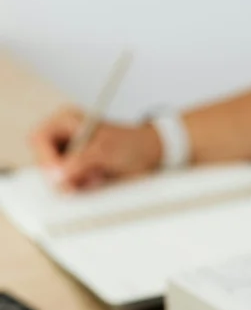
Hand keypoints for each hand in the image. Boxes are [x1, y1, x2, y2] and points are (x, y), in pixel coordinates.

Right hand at [30, 107, 161, 190]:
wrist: (151, 155)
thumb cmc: (131, 144)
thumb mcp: (104, 150)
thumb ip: (79, 161)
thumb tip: (57, 176)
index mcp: (65, 121)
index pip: (39, 140)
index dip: (46, 159)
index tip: (59, 176)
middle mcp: (63, 137)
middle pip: (44, 161)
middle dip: (62, 173)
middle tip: (82, 180)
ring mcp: (69, 156)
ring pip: (56, 176)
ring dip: (74, 182)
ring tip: (96, 177)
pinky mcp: (78, 172)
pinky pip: (69, 185)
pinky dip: (81, 187)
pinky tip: (97, 181)